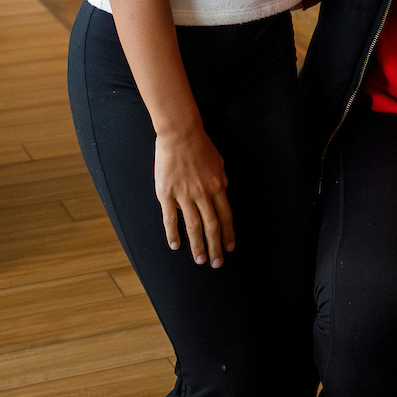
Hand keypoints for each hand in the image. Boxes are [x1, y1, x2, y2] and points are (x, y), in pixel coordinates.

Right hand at [154, 121, 234, 265]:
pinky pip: (171, 218)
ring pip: (193, 226)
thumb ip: (222, 180)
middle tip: (216, 263)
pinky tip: (175, 245)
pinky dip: (173, 233)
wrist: (180, 133)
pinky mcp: (167, 194)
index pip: (226, 216)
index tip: (230, 248)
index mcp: (218, 186)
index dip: (228, 234)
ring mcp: (185, 194)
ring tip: (200, 260)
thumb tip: (223, 193)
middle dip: (216, 247)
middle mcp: (203, 193)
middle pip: (212, 226)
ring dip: (198, 245)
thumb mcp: (219, 162)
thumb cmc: (200, 145)